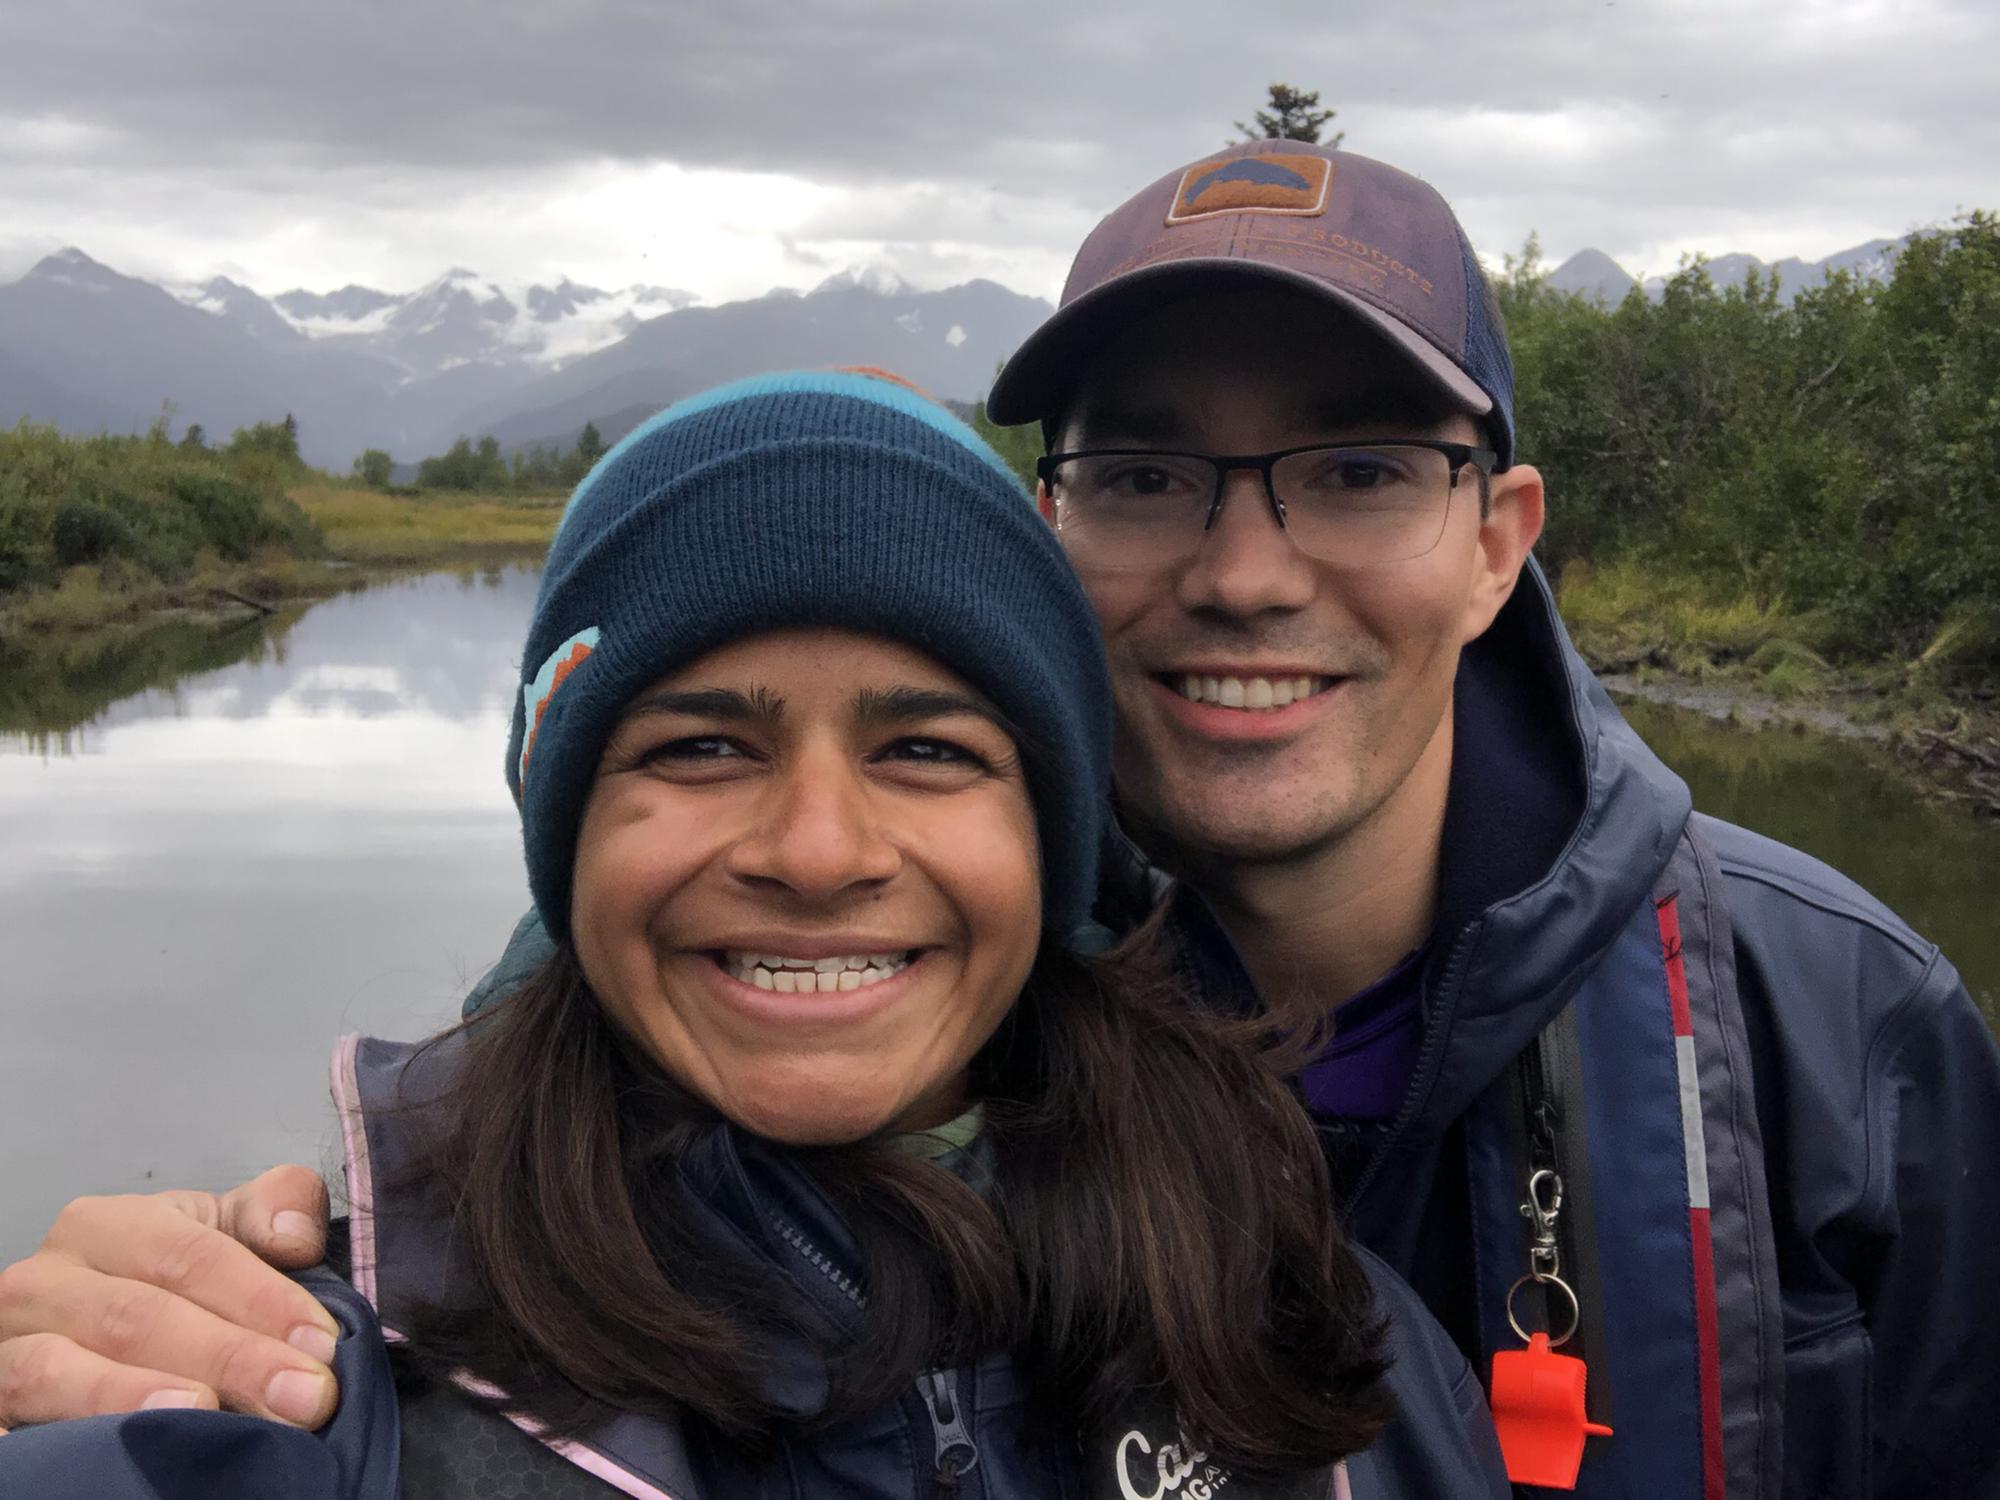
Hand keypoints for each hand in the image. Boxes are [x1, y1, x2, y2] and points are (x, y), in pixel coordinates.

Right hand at [0, 1166, 339, 1431]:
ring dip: (130, 1396)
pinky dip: (51, 1441)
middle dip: (228, 1356)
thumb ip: (270, 1214)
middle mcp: (43, 1282)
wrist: (91, 1331)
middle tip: (302, 1397)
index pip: (190, 1256)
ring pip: (55, 1370)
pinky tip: (101, 1458)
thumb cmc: (171, 1283)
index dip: (262, 1299)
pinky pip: (9, 1429)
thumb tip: (293, 1236)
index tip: (322, 1346)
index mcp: (106, 1226)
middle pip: (135, 1316)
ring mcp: (5, 1351)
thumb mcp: (219, 1232)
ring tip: (200, 1414)